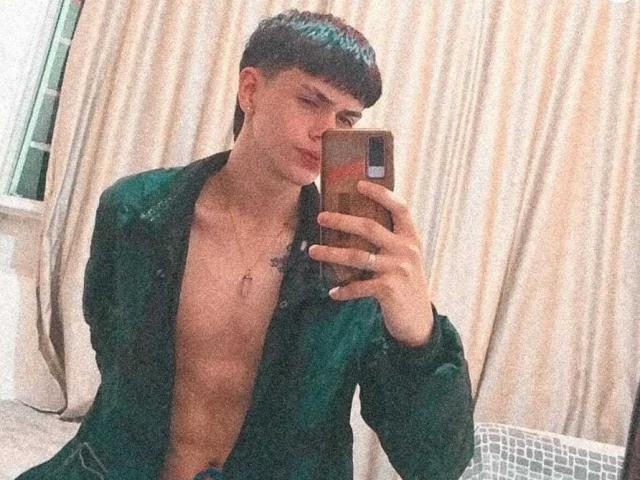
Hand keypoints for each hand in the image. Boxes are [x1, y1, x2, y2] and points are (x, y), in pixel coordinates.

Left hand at [308, 180, 433, 346]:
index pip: (399, 208)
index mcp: (411, 237)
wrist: (418, 319)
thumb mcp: (405, 257)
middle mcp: (406, 250)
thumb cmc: (405, 282)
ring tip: (312, 251)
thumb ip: (390, 240)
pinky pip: (359, 286)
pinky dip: (343, 290)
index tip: (359, 184)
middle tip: (321, 217)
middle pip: (369, 227)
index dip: (381, 194)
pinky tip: (332, 292)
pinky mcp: (388, 289)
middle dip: (342, 221)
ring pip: (357, 256)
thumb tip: (355, 221)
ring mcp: (397, 269)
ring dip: (331, 253)